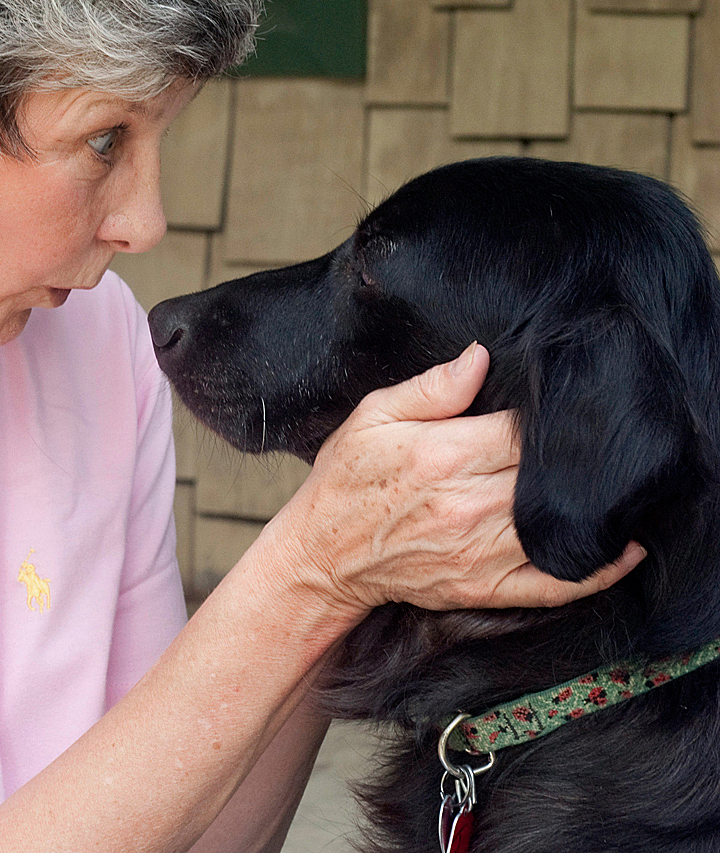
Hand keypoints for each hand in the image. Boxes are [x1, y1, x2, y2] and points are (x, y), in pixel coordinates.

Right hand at [266, 342, 645, 618]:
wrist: (322, 554)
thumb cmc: (345, 481)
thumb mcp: (373, 417)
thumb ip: (430, 388)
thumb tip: (480, 358)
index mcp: (445, 454)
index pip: (525, 430)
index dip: (551, 416)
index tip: (562, 405)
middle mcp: (469, 505)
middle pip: (551, 475)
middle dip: (576, 456)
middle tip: (595, 440)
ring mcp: (479, 552)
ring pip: (561, 524)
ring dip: (595, 505)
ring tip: (616, 483)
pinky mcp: (483, 587)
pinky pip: (553, 584)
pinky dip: (596, 570)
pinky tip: (623, 549)